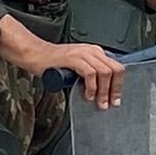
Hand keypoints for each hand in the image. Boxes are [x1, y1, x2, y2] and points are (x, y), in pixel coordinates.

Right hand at [0, 12, 123, 110]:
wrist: (36, 54)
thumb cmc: (54, 63)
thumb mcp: (78, 66)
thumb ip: (90, 74)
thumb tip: (102, 92)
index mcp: (95, 52)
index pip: (116, 67)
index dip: (119, 85)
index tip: (116, 99)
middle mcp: (92, 50)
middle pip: (115, 69)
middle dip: (115, 89)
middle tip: (111, 103)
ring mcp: (83, 53)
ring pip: (105, 72)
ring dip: (104, 91)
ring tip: (100, 103)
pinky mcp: (73, 58)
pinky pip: (90, 73)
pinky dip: (92, 87)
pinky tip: (88, 95)